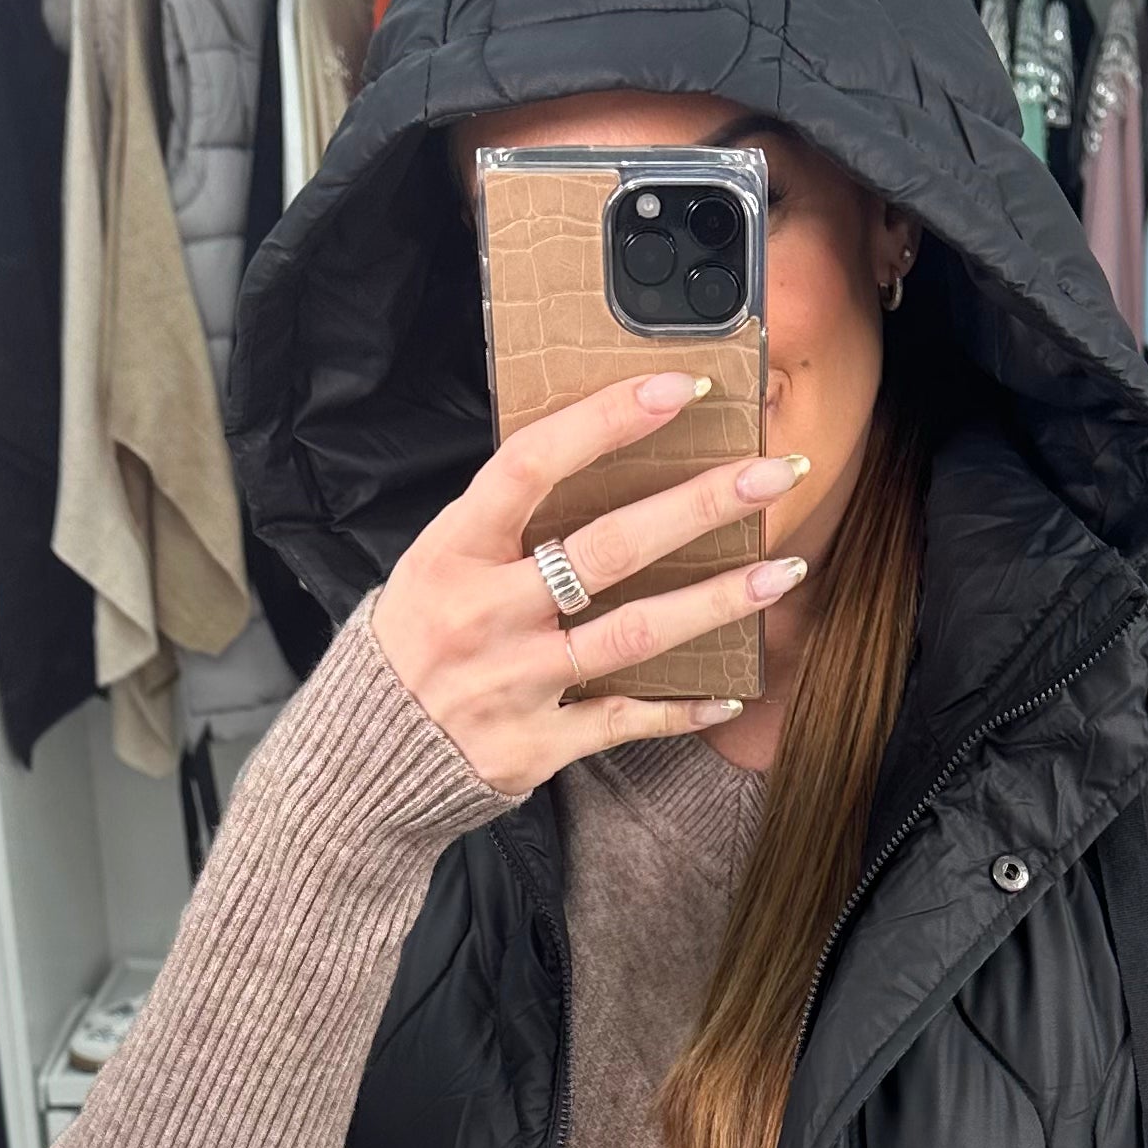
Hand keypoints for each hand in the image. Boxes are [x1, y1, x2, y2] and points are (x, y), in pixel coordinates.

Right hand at [370, 368, 806, 794]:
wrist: (364, 758)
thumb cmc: (411, 644)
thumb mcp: (433, 566)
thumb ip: (501, 524)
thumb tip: (589, 458)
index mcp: (454, 550)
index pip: (534, 463)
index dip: (608, 420)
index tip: (681, 389)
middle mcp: (486, 611)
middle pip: (609, 546)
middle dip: (702, 504)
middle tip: (773, 473)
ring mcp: (515, 680)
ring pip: (634, 633)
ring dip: (718, 601)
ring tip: (784, 570)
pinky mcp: (536, 743)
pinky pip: (624, 719)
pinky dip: (681, 710)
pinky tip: (733, 692)